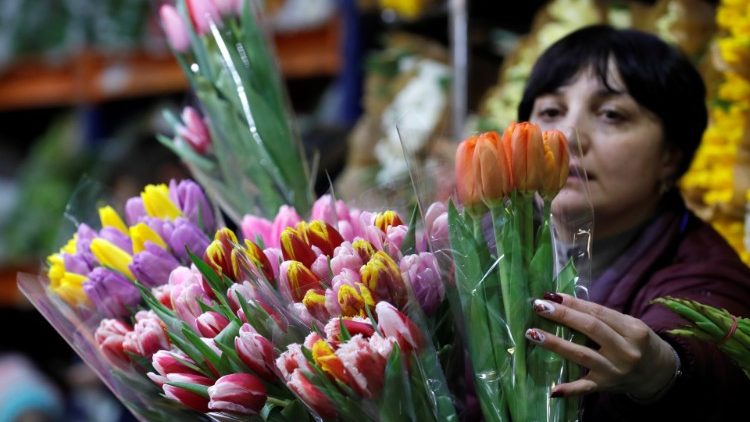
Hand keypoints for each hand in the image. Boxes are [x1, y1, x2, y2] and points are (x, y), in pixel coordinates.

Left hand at [525, 292, 677, 398]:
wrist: (658, 374)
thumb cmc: (638, 343)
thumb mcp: (629, 326)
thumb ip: (603, 317)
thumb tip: (566, 302)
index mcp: (633, 330)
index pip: (598, 313)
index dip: (574, 303)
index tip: (551, 296)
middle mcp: (626, 350)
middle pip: (590, 329)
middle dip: (563, 316)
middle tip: (539, 307)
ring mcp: (615, 370)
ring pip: (582, 355)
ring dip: (556, 344)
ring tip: (533, 333)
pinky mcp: (606, 386)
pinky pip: (585, 387)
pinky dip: (569, 389)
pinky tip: (553, 389)